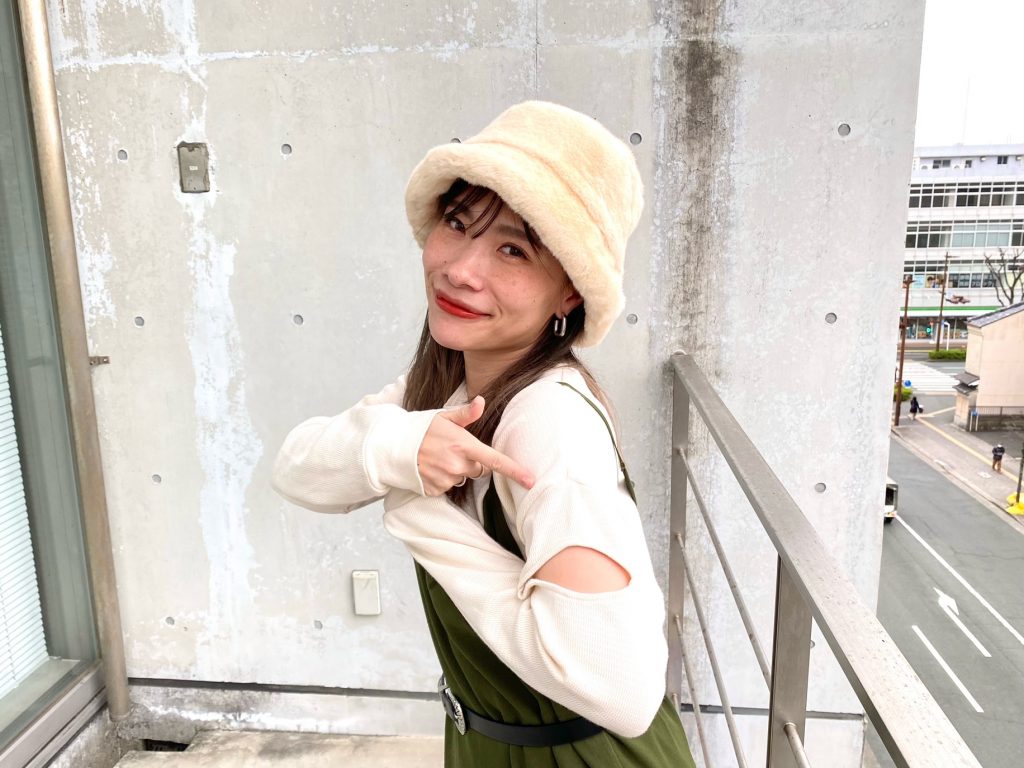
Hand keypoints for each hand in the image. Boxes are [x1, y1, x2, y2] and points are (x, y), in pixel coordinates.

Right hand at [417, 396, 534, 495]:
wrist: (391, 446)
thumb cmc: (420, 428)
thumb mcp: (443, 417)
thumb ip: (465, 413)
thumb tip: (482, 401)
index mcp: (463, 444)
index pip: (495, 460)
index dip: (515, 471)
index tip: (531, 481)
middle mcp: (456, 464)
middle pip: (479, 469)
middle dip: (470, 461)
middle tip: (451, 449)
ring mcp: (445, 478)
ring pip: (462, 478)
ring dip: (455, 470)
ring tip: (437, 457)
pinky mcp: (434, 490)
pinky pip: (447, 487)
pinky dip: (441, 479)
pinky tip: (430, 468)